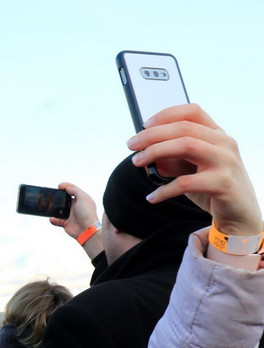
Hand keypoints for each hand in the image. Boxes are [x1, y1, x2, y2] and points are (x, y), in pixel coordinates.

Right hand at [50, 183, 102, 257]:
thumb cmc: (87, 214)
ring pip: (59, 210)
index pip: (73, 190)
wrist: (87, 230)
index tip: (59, 186)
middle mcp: (76, 206)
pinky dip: (53, 220)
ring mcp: (70, 215)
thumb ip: (75, 191)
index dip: (66, 187)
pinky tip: (52, 218)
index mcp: (81, 199)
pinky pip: (57, 220)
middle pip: (64, 199)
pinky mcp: (66, 223)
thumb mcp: (83, 198)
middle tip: (52, 195)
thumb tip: (67, 188)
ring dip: (54, 209)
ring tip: (49, 207)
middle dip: (58, 197)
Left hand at [127, 104, 261, 236]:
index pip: (192, 112)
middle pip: (184, 128)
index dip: (166, 114)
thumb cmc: (211, 186)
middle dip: (152, 134)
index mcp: (217, 134)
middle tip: (131, 145)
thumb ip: (172, 157)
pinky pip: (186, 182)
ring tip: (136, 163)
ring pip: (186, 145)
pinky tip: (152, 197)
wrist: (239, 213)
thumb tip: (145, 151)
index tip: (144, 124)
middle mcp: (224, 143)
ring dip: (156, 152)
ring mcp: (226, 161)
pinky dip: (164, 190)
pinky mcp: (223, 183)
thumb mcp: (190, 167)